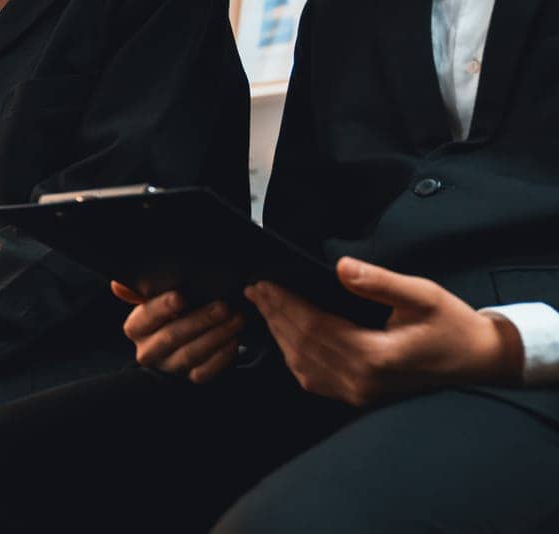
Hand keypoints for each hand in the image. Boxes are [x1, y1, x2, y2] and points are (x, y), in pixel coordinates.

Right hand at [113, 282, 244, 383]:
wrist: (187, 336)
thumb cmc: (173, 312)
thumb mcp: (158, 299)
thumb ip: (142, 291)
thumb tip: (118, 285)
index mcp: (136, 328)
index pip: (145, 318)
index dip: (162, 308)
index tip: (181, 297)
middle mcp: (148, 351)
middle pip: (171, 336)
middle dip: (200, 320)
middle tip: (223, 306)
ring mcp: (168, 367)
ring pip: (190, 354)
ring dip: (216, 336)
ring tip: (237, 320)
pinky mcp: (188, 379)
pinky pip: (204, 372)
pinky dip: (221, 357)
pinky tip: (234, 341)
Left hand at [245, 257, 523, 405]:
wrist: (476, 360)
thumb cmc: (453, 326)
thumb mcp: (422, 295)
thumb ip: (379, 282)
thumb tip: (341, 267)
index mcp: (374, 355)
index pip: (313, 326)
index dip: (284, 304)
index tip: (264, 284)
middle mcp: (360, 380)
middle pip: (301, 345)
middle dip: (274, 315)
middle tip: (254, 291)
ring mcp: (357, 392)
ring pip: (301, 364)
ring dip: (279, 334)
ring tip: (264, 307)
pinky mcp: (357, 396)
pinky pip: (313, 378)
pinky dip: (294, 355)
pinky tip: (286, 336)